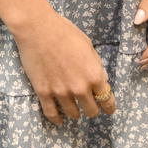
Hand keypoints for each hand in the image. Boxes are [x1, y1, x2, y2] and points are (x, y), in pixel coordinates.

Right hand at [11, 9, 117, 124]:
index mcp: (94, 75)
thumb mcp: (88, 46)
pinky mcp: (44, 92)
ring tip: (73, 108)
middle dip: (92, 109)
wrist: (38, 28)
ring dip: (75, 112)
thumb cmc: (65, 32)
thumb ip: (96, 66)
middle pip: (91, 111)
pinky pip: (52, 114)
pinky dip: (57, 119)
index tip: (108, 110)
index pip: (107, 100)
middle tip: (88, 104)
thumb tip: (101, 80)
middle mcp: (80, 88)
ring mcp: (61, 92)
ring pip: (73, 114)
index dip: (109, 107)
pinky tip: (59, 119)